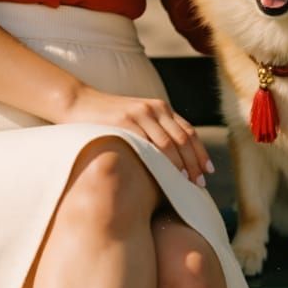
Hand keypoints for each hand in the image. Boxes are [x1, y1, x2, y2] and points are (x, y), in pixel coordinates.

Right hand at [58, 86, 213, 186]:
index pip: (188, 132)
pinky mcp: (125, 122)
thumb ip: (154, 130)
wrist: (79, 102)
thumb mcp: (136, 118)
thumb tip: (174, 161)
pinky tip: (163, 175)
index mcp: (160, 107)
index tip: (208, 171)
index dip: (201, 153)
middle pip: (183, 139)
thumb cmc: (108, 116)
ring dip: (180, 166)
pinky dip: (159, 162)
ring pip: (169, 144)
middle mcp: (154, 108)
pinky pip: (147, 145)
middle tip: (199, 185)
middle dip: (194, 163)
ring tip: (185, 184)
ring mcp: (139, 114)